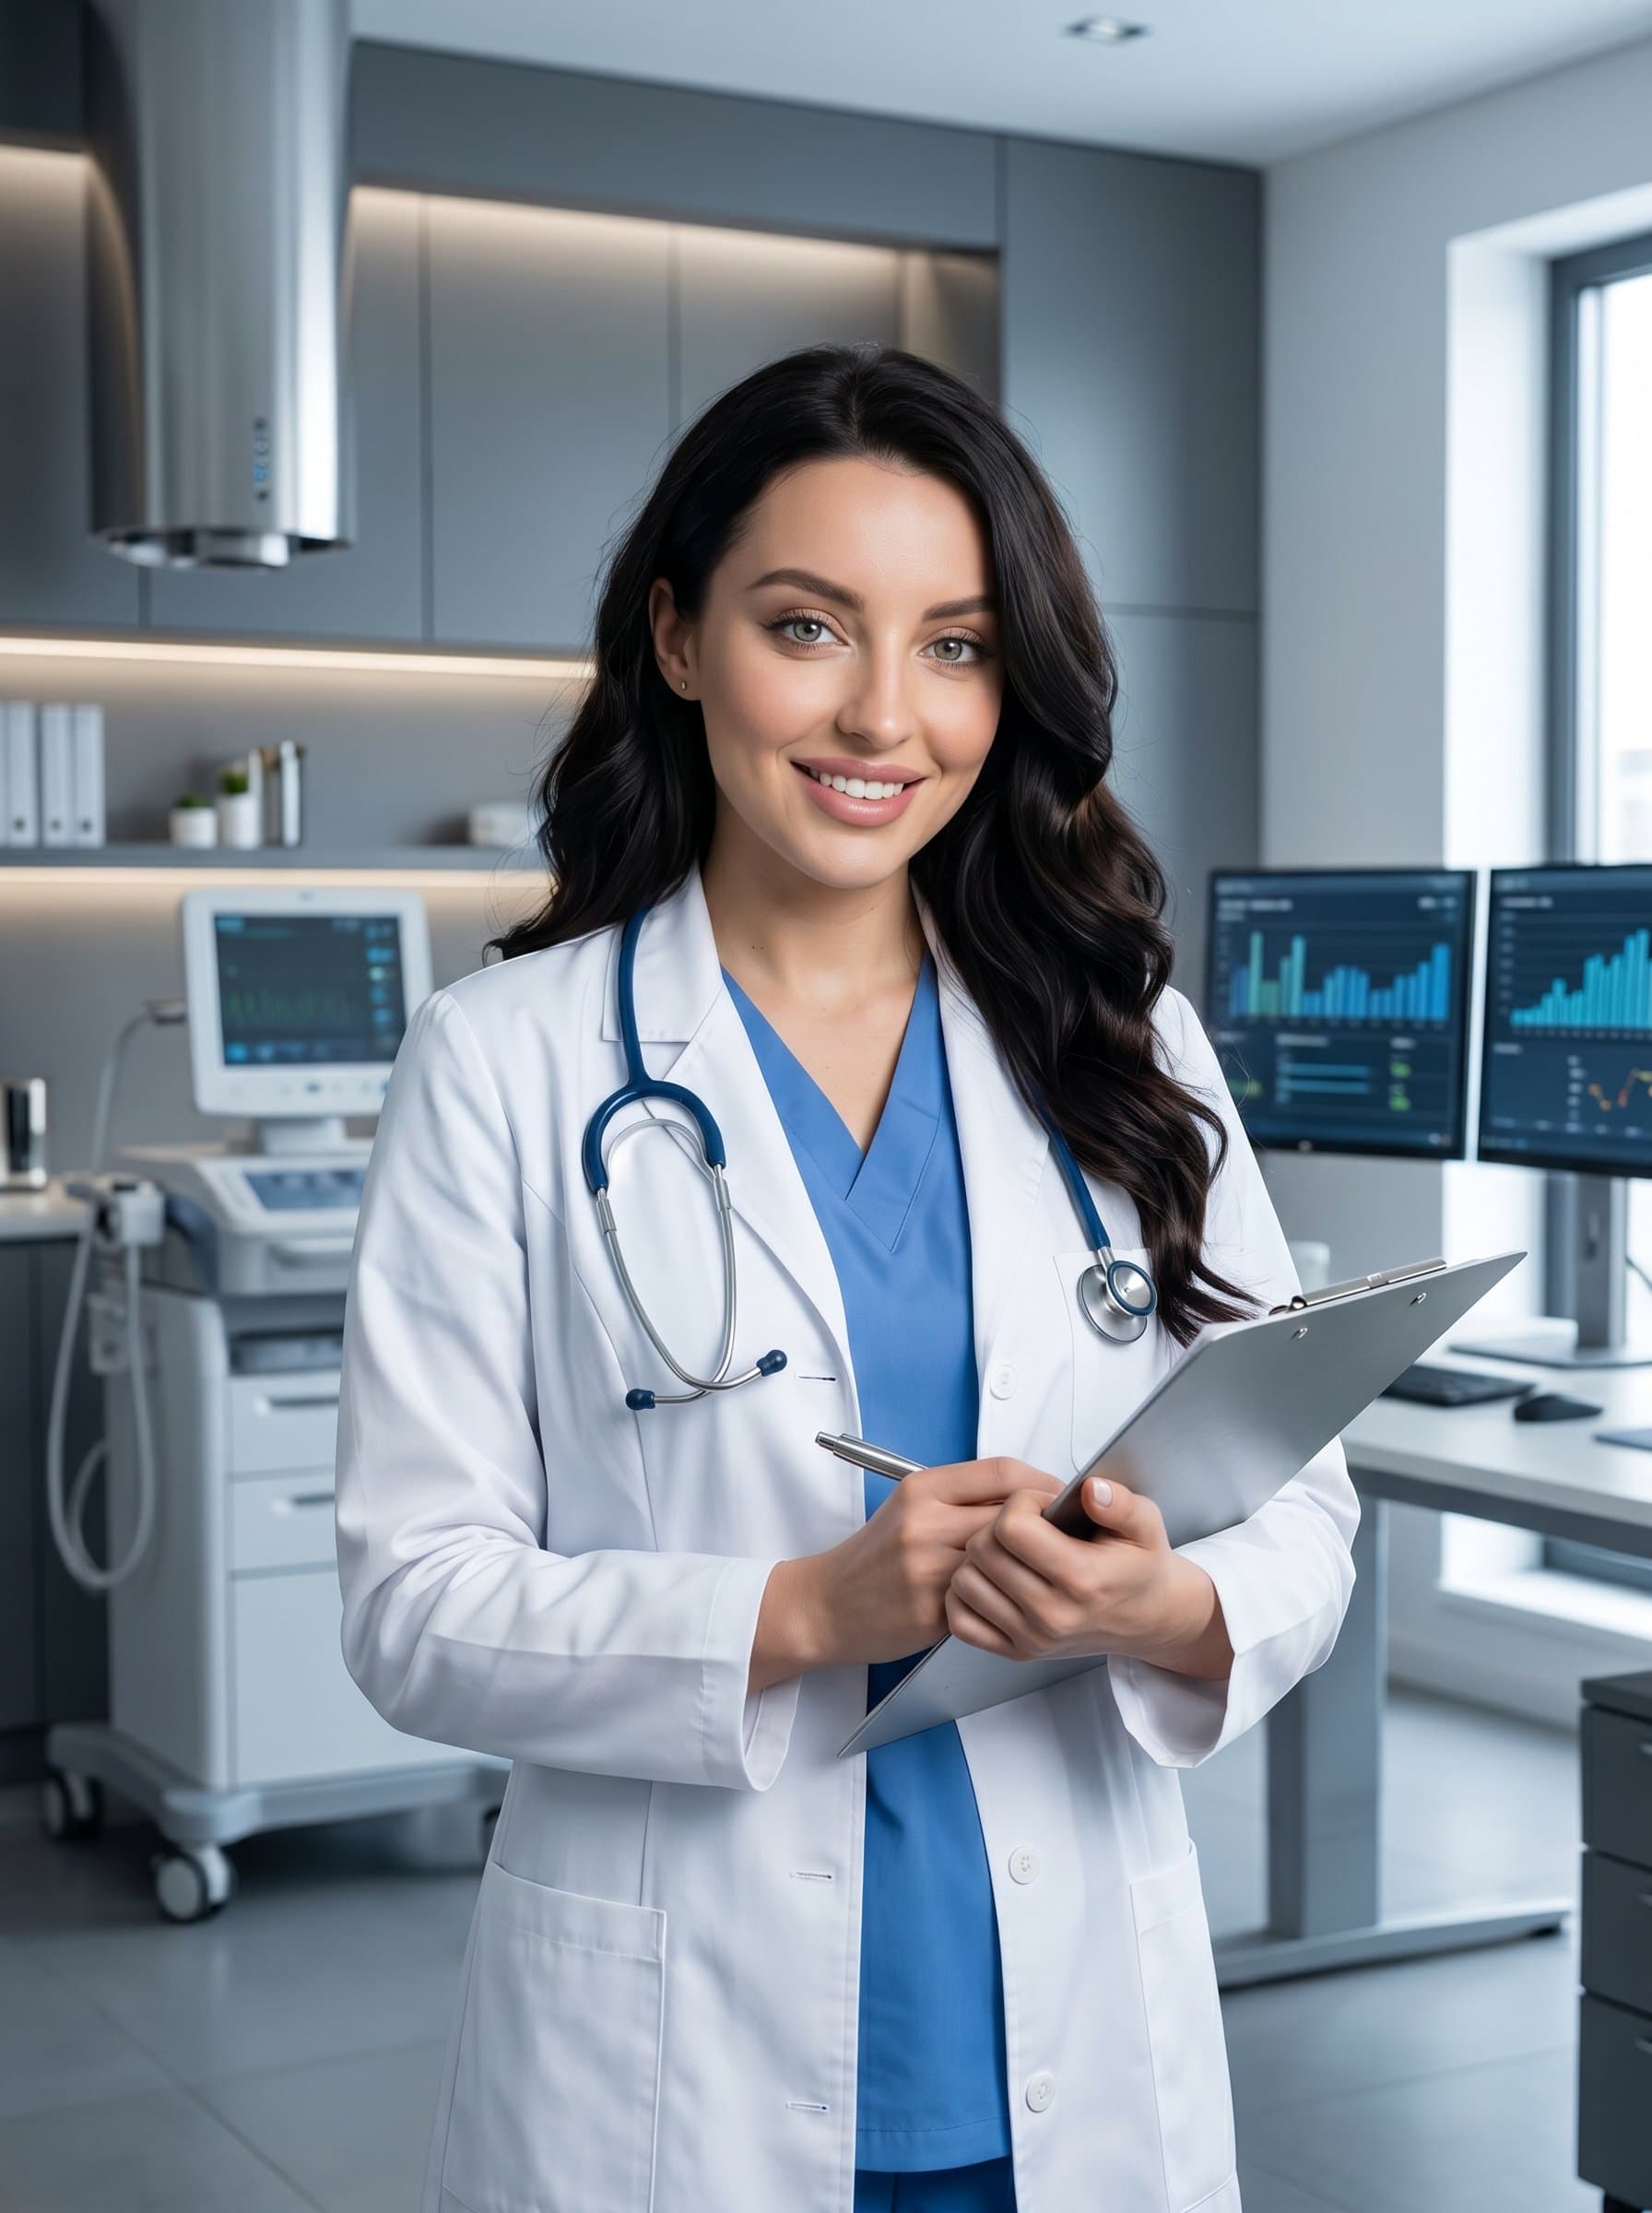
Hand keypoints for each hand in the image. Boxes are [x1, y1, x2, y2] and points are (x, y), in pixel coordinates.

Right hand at [749, 1459, 1059, 1690]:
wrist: (826, 1605)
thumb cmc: (873, 1558)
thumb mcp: (909, 1508)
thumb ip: (960, 1497)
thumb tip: (1026, 1494)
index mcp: (921, 1488)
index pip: (1001, 1471)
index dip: (1042, 1482)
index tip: (1062, 1495)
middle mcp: (925, 1522)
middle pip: (1011, 1513)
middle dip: (1048, 1523)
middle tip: (1070, 1533)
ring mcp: (929, 1567)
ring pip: (1005, 1557)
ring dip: (1032, 1562)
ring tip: (1050, 1566)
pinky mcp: (933, 1609)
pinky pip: (987, 1596)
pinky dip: (1006, 1595)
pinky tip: (1016, 1596)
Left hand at [945, 1472, 1233, 1680]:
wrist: (1147, 1619)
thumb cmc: (1139, 1565)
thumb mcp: (1145, 1525)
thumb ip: (1120, 1503)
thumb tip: (1090, 1490)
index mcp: (1082, 1579)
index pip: (1013, 1527)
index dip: (1021, 1502)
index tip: (1042, 1505)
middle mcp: (1052, 1615)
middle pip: (982, 1550)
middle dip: (997, 1524)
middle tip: (1026, 1525)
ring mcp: (1031, 1638)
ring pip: (964, 1582)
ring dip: (979, 1558)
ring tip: (1010, 1551)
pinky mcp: (1016, 1653)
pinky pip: (960, 1620)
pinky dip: (965, 1596)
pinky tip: (992, 1579)